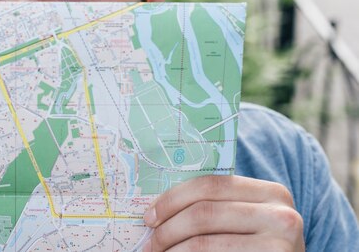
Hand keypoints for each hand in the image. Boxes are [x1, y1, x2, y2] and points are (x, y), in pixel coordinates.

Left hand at [143, 175, 304, 251]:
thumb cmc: (259, 248)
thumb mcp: (247, 220)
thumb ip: (218, 206)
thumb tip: (158, 207)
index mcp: (272, 192)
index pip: (210, 185)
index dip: (173, 199)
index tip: (150, 216)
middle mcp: (281, 216)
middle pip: (204, 213)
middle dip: (168, 229)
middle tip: (150, 243)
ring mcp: (280, 245)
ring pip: (204, 243)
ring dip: (173, 250)